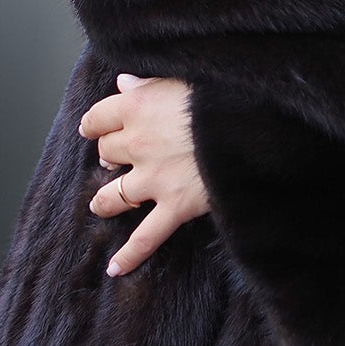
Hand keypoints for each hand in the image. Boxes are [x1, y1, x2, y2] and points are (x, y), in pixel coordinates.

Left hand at [77, 73, 211, 275]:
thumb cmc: (223, 96)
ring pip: (115, 194)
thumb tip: (124, 83)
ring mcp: (153, 178)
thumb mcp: (183, 78)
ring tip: (101, 204)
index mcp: (137, 107)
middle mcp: (138, 143)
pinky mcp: (173, 206)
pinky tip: (116, 267)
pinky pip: (146, 237)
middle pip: (108, 152)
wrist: (251, 125)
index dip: (95, 122)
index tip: (94, 127)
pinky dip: (130, 255)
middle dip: (110, 155)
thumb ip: (150, 84)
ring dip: (105, 200)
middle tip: (115, 158)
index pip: (99, 117)